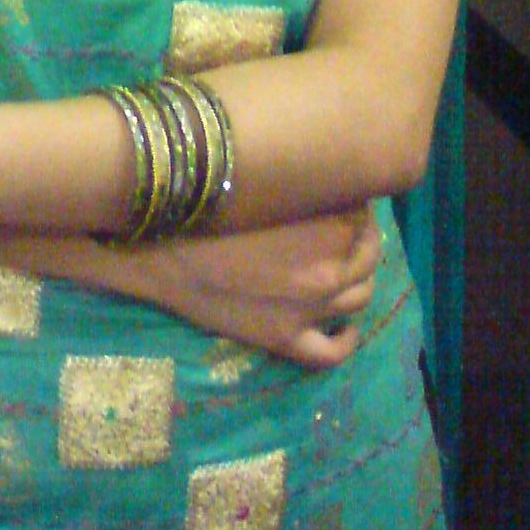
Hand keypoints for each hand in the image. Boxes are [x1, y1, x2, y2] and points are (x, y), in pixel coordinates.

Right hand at [151, 205, 380, 368]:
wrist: (160, 250)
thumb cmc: (209, 204)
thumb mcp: (267, 183)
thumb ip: (304, 183)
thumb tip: (324, 177)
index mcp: (330, 226)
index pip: (364, 213)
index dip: (353, 204)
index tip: (338, 197)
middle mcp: (330, 270)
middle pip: (368, 256)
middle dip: (361, 240)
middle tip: (342, 228)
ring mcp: (310, 310)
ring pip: (359, 299)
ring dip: (357, 281)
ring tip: (343, 268)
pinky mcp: (285, 339)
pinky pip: (332, 352)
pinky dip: (346, 340)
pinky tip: (344, 327)